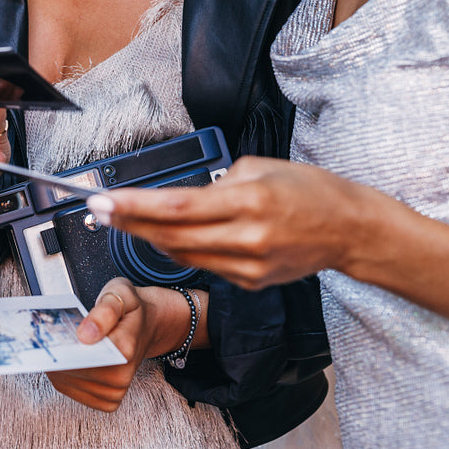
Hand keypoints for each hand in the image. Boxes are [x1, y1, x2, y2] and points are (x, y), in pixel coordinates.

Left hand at [47, 279, 195, 412]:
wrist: (146, 325)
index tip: (51, 334)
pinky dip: (61, 375)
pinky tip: (65, 358)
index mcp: (125, 349)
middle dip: (58, 353)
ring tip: (59, 344)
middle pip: (73, 370)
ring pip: (67, 382)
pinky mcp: (106, 401)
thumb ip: (105, 311)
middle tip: (51, 335)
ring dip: (57, 364)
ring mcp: (114, 392)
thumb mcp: (121, 294)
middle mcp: (122, 376)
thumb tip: (85, 334)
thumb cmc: (130, 310)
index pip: (85, 355)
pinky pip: (71, 391)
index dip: (65, 346)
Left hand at [91, 156, 367, 288]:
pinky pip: (205, 265)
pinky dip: (182, 250)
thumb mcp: (261, 166)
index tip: (104, 201)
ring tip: (123, 220)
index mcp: (249, 201)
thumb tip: (181, 197)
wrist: (349, 229)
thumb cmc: (309, 189)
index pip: (178, 207)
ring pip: (183, 256)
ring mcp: (249, 266)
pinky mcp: (250, 281)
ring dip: (150, 238)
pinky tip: (168, 237)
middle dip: (130, 223)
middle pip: (172, 237)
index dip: (136, 206)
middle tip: (99, 210)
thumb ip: (218, 182)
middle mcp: (247, 239)